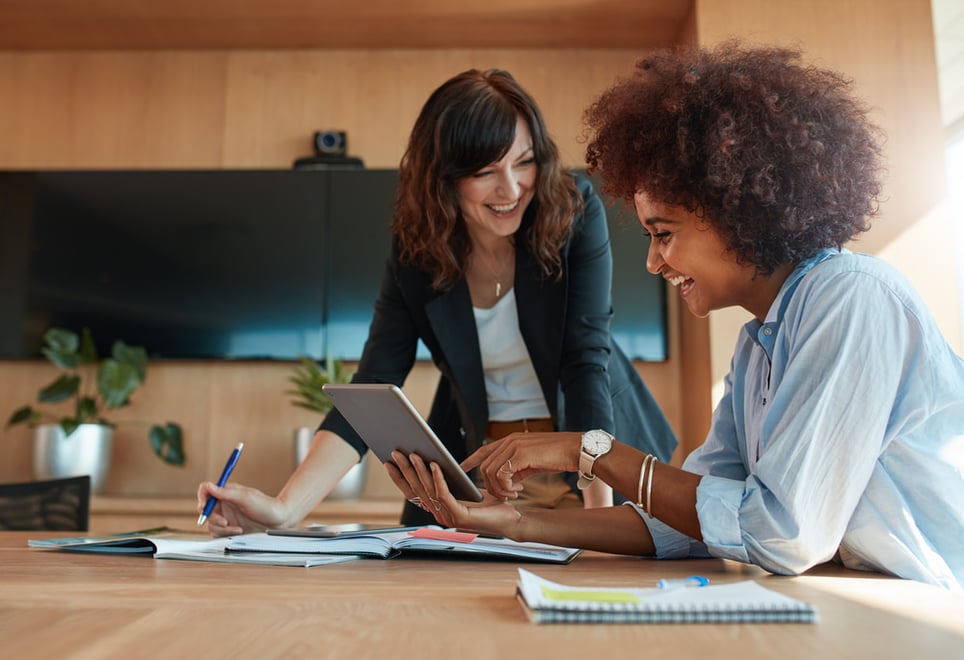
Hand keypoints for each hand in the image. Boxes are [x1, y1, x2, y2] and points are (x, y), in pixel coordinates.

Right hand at [196, 481, 287, 536]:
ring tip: (237, 528)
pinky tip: (239, 531)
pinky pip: (218, 533)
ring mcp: (227, 516)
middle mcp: (224, 504)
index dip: (202, 497)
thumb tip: (208, 486)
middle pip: (205, 510)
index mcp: (226, 492)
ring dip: (222, 528)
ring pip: (211, 524)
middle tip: (224, 522)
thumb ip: (225, 493)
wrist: (278, 521)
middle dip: (212, 518)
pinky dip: (226, 534)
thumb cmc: (265, 506)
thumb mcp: (245, 497)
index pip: (206, 491)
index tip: (204, 506)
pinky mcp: (230, 528)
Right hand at [385, 451, 522, 534]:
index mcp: (438, 509)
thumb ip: (447, 480)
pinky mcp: (459, 516)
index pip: (412, 493)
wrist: (510, 518)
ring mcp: (448, 517)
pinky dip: (438, 478)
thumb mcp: (463, 488)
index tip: (388, 462)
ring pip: (428, 490)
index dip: (399, 478)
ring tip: (413, 454)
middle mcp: (439, 515)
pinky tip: (435, 464)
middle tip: (396, 452)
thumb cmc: (489, 503)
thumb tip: (431, 460)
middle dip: (405, 470)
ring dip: (419, 471)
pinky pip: (444, 494)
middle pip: (417, 490)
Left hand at [460, 432, 581, 499]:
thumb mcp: (532, 461)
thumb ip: (517, 467)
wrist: (577, 450)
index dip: (470, 460)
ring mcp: (514, 446)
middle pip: (485, 465)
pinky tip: (519, 489)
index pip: (484, 450)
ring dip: (499, 488)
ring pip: (490, 471)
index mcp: (511, 440)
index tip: (461, 469)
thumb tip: (508, 481)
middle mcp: (509, 440)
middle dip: (491, 485)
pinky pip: (502, 474)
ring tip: (514, 493)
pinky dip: (506, 486)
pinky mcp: (521, 454)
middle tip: (507, 495)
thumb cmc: (558, 456)